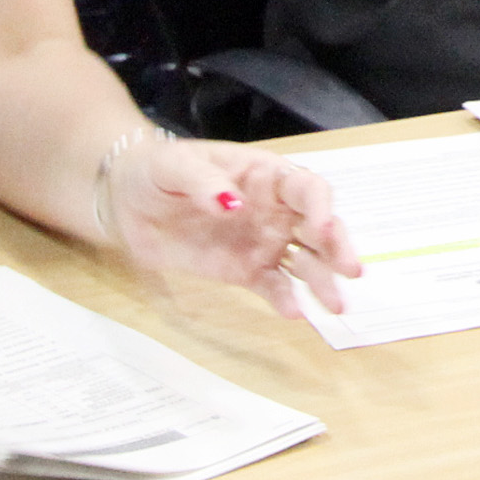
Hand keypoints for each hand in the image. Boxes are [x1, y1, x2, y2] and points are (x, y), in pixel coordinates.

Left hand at [113, 136, 365, 317]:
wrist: (127, 202)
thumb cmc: (157, 171)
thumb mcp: (175, 166)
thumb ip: (204, 182)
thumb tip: (232, 204)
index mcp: (265, 175)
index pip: (306, 188)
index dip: (320, 207)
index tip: (319, 230)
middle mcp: (275, 209)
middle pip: (318, 227)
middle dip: (338, 247)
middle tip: (352, 271)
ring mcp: (263, 242)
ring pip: (305, 261)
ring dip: (323, 280)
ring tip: (337, 305)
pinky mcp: (245, 271)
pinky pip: (273, 286)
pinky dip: (285, 300)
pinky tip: (295, 313)